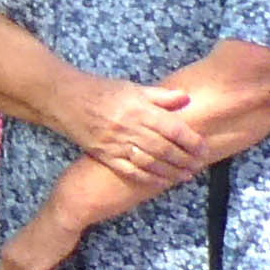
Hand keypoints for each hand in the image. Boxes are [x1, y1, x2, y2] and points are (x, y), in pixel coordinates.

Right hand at [63, 70, 200, 189]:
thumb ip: (160, 96)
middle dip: (185, 159)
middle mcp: (129, 128)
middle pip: (164, 148)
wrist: (65, 101)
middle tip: (199, 165)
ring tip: (186, 176)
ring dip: (171, 171)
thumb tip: (186, 99)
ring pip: (150, 162)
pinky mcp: (105, 155)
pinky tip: (161, 181)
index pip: (172, 128)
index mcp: (138, 109)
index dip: (191, 141)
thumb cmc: (102, 91)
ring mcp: (116, 143)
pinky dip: (148, 178)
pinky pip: (130, 170)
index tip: (203, 148)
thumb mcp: (132, 88)